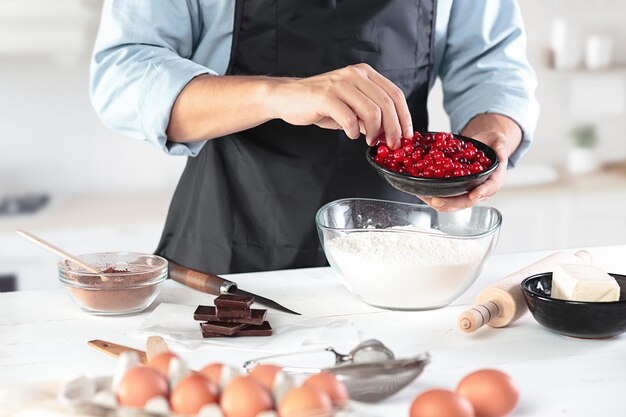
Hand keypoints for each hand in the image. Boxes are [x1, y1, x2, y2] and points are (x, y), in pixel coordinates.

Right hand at [267, 63, 412, 148]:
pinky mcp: (326, 95)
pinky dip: (353, 131)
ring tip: (368, 141)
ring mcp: (340, 83)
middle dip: (393, 129)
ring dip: (374, 132)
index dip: (405, 117)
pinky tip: (350, 134)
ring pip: (372, 111)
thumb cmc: (319, 103)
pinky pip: (349, 118)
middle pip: (387, 104)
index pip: (394, 94)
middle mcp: (354, 74)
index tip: (407, 136)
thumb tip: (390, 132)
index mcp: (364, 73)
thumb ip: (369, 116)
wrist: (288, 98)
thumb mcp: (350, 107)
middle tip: (391, 145)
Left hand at [418, 131, 508, 210]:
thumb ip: (500, 146)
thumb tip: (501, 152)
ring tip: (425, 198)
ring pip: (454, 204)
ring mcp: (468, 193)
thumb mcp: (499, 141)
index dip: (481, 192)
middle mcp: (481, 190)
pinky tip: (422, 194)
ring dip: (440, 203)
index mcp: (494, 180)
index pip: (489, 188)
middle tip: (436, 200)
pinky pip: (447, 198)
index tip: (473, 195)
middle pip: (467, 201)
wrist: (484, 147)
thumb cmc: (492, 145)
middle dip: (452, 202)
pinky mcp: (457, 191)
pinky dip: (434, 198)